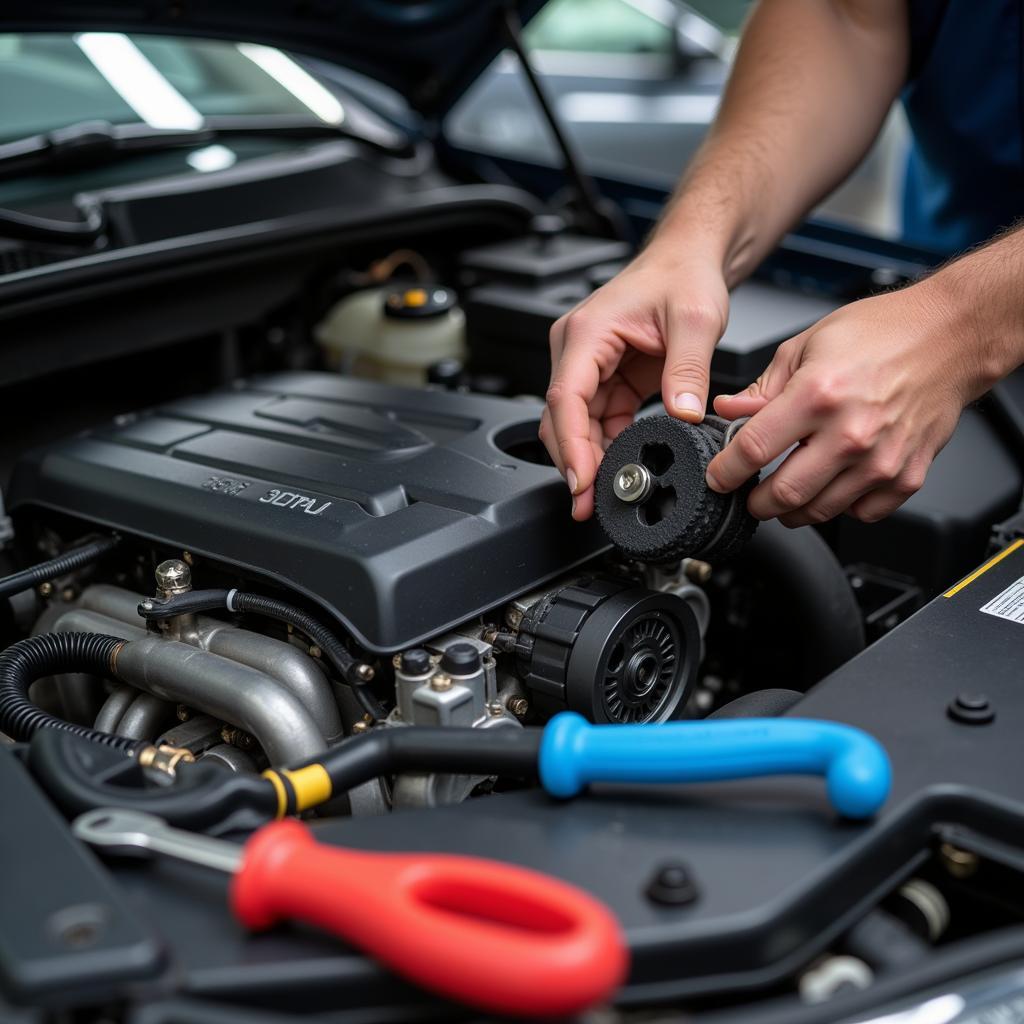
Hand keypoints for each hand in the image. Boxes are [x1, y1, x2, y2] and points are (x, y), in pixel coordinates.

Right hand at [540, 247, 729, 519]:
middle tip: (590, 505)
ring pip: (576, 426)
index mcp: (588, 332)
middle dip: (574, 464)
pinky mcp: (605, 380)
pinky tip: (621, 467)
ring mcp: (588, 367)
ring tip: (608, 495)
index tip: (582, 482)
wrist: (688, 260)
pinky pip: (597, 422)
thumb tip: (683, 416)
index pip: (566, 398)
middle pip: (562, 419)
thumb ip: (688, 371)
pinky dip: (606, 448)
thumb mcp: (695, 320)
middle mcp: (578, 350)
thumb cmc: (683, 276)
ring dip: (589, 460)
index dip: (571, 446)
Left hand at [707, 281, 981, 526]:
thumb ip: (762, 388)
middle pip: (784, 494)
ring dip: (792, 511)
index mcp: (818, 395)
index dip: (725, 471)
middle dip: (755, 502)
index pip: (753, 450)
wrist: (951, 336)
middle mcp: (851, 432)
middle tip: (750, 494)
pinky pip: (861, 513)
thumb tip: (728, 412)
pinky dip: (840, 507)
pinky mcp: (908, 476)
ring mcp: (882, 460)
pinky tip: (832, 486)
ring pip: (819, 511)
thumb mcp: (806, 345)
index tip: (718, 477)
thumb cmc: (883, 334)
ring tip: (785, 493)